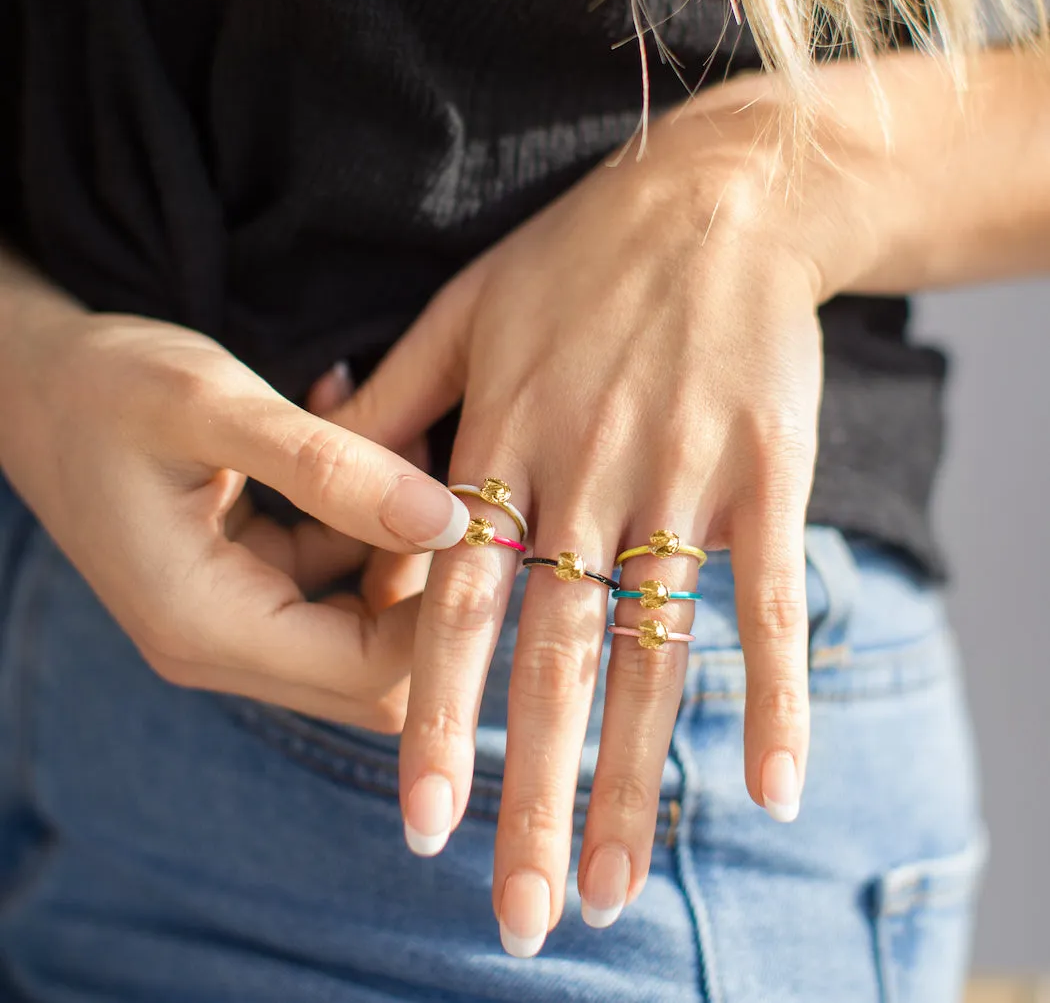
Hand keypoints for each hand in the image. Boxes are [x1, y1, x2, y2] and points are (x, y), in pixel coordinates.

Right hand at [0, 294, 467, 730]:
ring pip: (366, 625)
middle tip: (438, 478)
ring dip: (400, 545)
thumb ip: (332, 468)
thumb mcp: (215, 407)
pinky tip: (359, 445)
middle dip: (426, 582)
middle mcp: (221, 647)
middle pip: (378, 669)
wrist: (31, 381)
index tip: (476, 517)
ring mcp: (234, 622)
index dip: (442, 610)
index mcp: (207, 626)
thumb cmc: (106, 386)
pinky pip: (338, 582)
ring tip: (396, 443)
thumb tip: (451, 521)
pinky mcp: (246, 588)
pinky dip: (366, 525)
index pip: (373, 673)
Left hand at [331, 90, 834, 950]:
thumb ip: (394, 399)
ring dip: (636, 778)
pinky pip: (766, 597)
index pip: (457, 605)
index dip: (436, 719)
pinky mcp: (764, 473)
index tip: (423, 822)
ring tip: (619, 886)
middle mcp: (584, 476)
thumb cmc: (581, 255)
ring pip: (650, 650)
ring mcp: (678, 477)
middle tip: (519, 911)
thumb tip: (331, 465)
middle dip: (531, 794)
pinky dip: (770, 692)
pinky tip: (774, 784)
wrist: (718, 199)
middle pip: (551, 657)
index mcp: (504, 445)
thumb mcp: (462, 307)